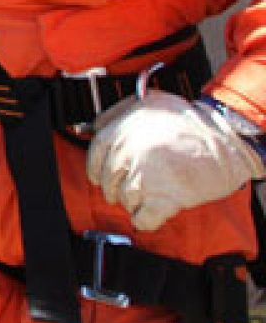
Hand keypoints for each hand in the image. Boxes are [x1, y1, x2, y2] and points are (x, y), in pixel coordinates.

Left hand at [86, 91, 265, 231]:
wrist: (230, 141)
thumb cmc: (194, 123)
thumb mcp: (150, 101)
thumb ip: (118, 112)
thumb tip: (93, 126)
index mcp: (125, 128)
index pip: (96, 152)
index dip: (96, 168)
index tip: (99, 176)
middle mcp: (131, 149)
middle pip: (108, 178)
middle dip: (115, 188)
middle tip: (126, 190)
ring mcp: (146, 174)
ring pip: (125, 198)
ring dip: (133, 203)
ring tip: (146, 198)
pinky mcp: (165, 196)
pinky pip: (143, 218)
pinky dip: (144, 221)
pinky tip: (148, 216)